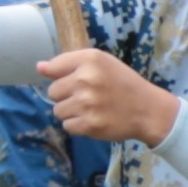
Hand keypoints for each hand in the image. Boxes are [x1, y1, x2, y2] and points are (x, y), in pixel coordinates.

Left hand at [40, 45, 174, 145]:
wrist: (148, 110)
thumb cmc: (123, 84)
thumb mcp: (101, 63)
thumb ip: (69, 62)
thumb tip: (39, 67)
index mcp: (90, 60)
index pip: (53, 67)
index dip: (61, 76)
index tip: (74, 81)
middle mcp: (86, 79)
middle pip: (52, 92)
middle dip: (66, 95)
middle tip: (87, 97)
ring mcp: (87, 103)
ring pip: (58, 111)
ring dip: (71, 112)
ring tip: (90, 109)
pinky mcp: (89, 125)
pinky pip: (67, 126)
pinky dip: (78, 126)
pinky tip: (93, 119)